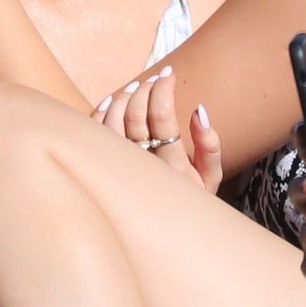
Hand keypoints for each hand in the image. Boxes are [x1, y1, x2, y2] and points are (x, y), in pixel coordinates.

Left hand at [95, 68, 222, 194]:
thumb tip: (200, 110)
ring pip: (112, 121)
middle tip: (157, 79)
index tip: (170, 74)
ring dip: (124, 96)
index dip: (164, 89)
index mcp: (172, 168)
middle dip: (146, 89)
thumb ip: (209, 145)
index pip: (162, 117)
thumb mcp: (210, 178)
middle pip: (134, 115)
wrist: (160, 232)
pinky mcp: (102, 168)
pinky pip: (95, 134)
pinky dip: (101, 111)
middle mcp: (142, 167)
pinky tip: (113, 100)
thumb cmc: (188, 200)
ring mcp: (118, 168)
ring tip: (139, 85)